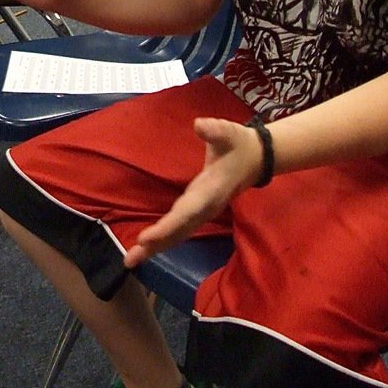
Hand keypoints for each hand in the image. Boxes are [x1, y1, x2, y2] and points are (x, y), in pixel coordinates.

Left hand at [122, 117, 264, 268]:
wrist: (256, 158)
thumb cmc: (239, 144)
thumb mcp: (229, 133)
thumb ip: (215, 130)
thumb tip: (199, 125)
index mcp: (210, 190)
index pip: (186, 212)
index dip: (167, 226)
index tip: (146, 238)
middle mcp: (205, 207)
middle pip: (179, 230)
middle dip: (156, 244)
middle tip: (130, 259)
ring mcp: (203, 212)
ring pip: (179, 234)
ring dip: (156, 248)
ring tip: (131, 261)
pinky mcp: (199, 212)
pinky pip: (180, 230)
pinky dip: (163, 241)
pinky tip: (147, 248)